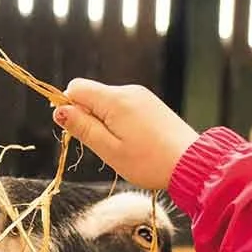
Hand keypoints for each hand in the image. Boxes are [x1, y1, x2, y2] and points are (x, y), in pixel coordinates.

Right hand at [52, 79, 201, 191]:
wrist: (192, 164)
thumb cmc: (148, 162)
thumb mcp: (109, 149)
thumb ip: (82, 127)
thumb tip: (59, 110)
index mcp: (115, 99)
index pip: (76, 87)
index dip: (68, 107)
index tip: (79, 131)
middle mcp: (128, 90)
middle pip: (92, 94)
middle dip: (88, 117)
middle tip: (104, 145)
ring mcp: (142, 96)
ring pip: (107, 102)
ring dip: (105, 122)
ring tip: (123, 147)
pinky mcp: (151, 104)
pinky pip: (124, 107)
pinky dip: (120, 122)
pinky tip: (134, 142)